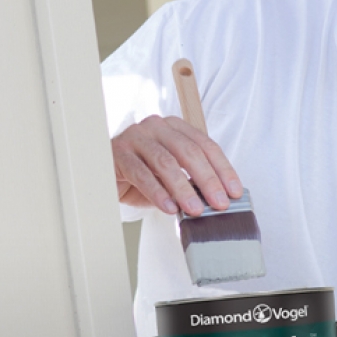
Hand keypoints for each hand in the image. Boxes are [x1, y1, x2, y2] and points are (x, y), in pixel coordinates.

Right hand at [111, 114, 241, 216]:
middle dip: (207, 179)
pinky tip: (168, 207)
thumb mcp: (169, 176)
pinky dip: (157, 192)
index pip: (205, 145)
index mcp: (175, 127)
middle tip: (219, 203)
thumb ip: (190, 181)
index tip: (234, 192)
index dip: (223, 169)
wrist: (102, 174)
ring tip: (195, 210)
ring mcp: (136, 137)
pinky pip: (141, 174)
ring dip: (183, 188)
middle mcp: (156, 126)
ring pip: (166, 162)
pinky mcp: (119, 153)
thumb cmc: (140, 174)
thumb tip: (217, 199)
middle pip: (188, 151)